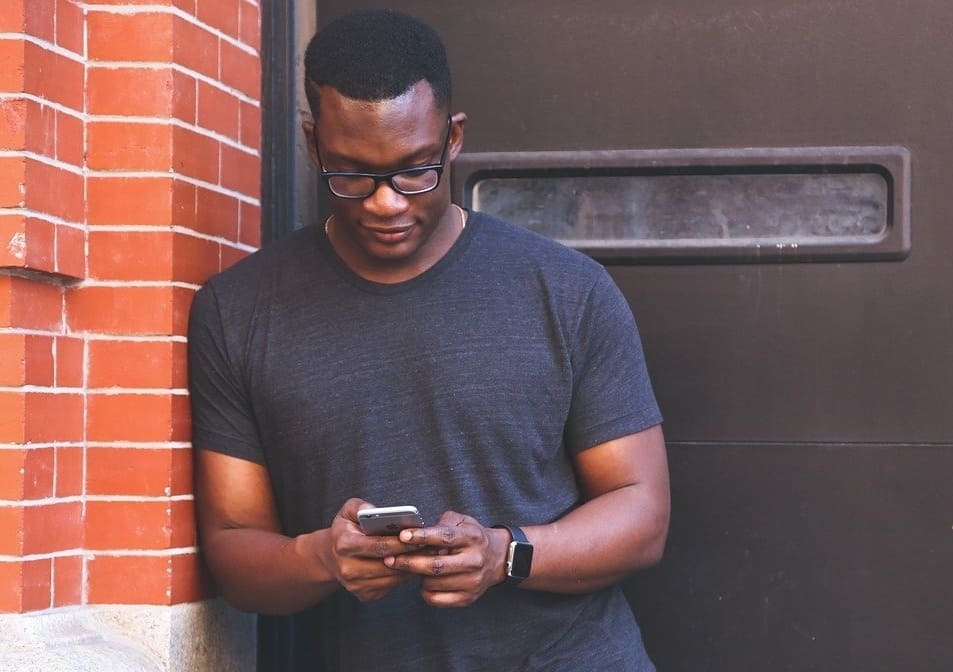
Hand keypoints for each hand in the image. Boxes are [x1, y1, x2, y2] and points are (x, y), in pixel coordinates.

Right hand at [315, 498, 423, 601]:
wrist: (333, 556)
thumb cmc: (346, 529)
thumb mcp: (348, 511)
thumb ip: (361, 507)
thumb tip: (375, 511)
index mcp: (344, 545)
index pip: (377, 545)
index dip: (399, 542)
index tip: (418, 536)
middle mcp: (347, 568)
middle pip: (387, 564)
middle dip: (409, 555)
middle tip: (429, 546)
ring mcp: (355, 585)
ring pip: (392, 578)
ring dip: (410, 567)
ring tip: (425, 555)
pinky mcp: (364, 595)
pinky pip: (390, 586)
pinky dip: (403, 576)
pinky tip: (413, 565)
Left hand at [383, 511, 509, 607]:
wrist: (497, 558)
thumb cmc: (470, 536)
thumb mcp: (461, 521)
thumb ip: (440, 523)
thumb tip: (415, 532)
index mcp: (471, 537)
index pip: (444, 537)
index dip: (422, 537)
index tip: (402, 536)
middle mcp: (474, 560)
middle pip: (436, 565)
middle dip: (409, 562)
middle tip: (390, 559)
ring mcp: (472, 581)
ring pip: (433, 583)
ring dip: (418, 576)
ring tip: (413, 568)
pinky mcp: (468, 598)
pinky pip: (437, 599)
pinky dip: (425, 592)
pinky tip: (424, 583)